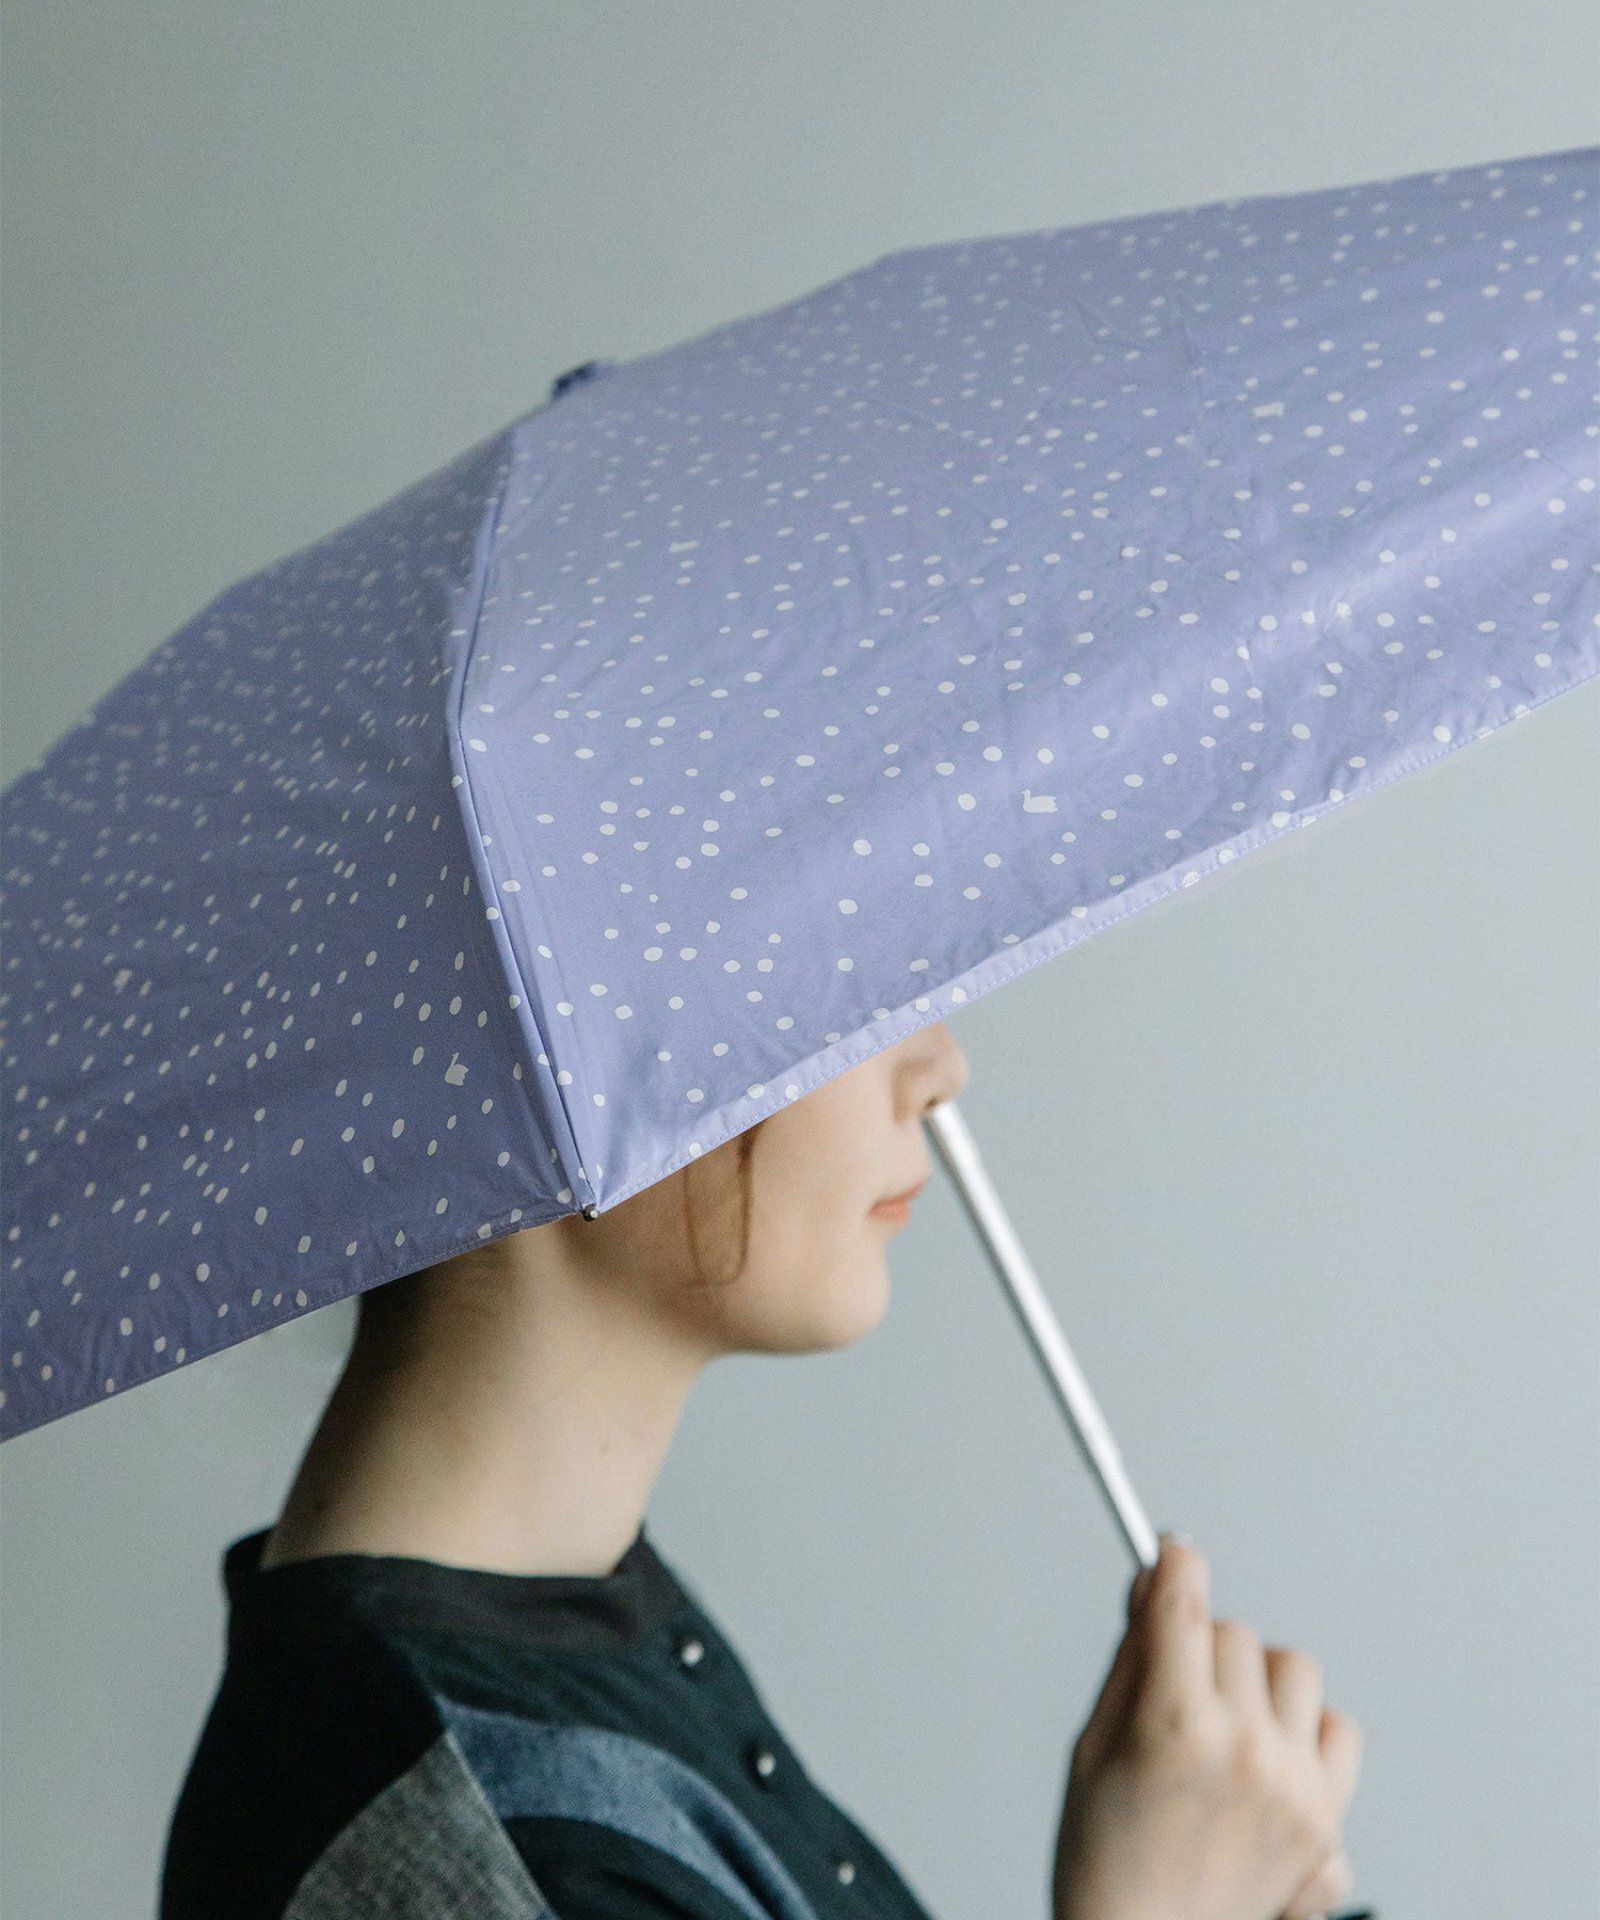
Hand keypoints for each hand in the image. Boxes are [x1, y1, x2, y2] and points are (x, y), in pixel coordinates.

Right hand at [1051, 1533, 1362, 1919]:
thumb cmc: (1107, 1860)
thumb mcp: (1095, 1746)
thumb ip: (1132, 1660)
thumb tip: (1154, 1589)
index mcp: (1177, 1725)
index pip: (1184, 1602)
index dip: (1174, 1564)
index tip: (1172, 1554)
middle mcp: (1247, 1749)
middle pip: (1237, 1632)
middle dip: (1203, 1646)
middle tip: (1177, 1687)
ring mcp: (1297, 1787)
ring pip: (1295, 1669)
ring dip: (1259, 1683)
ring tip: (1227, 1726)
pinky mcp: (1329, 1821)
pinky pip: (1338, 1731)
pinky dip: (1307, 1734)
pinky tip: (1268, 1760)